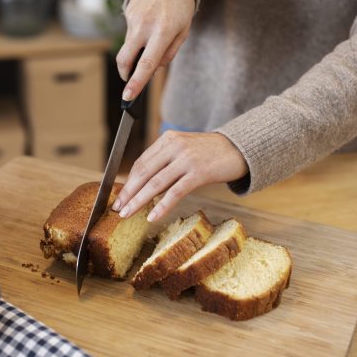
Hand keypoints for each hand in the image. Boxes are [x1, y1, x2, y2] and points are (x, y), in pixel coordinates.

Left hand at [112, 131, 247, 221]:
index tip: (119, 196)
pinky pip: (175, 193)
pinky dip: (161, 206)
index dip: (128, 181)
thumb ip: (165, 161)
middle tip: (117, 208)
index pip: (141, 162)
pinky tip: (152, 217)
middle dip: (128, 192)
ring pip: (155, 184)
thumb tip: (144, 185)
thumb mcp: (185, 149)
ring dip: (138, 201)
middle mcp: (175, 146)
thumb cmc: (210, 152)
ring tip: (127, 214)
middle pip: (144, 172)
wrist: (239, 149)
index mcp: (168, 139)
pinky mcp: (199, 173)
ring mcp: (186, 160)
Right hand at [117, 0, 195, 100]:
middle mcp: (145, 25)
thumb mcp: (184, 30)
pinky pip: (130, 32)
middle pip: (126, 59)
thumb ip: (169, 52)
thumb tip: (154, 69)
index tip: (127, 97)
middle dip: (125, 74)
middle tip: (130, 80)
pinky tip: (149, 23)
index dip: (136, 83)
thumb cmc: (181, 6)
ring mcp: (134, 18)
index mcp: (164, 31)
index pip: (146, 64)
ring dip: (136, 51)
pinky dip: (138, 35)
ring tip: (151, 38)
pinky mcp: (128, 12)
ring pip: (128, 46)